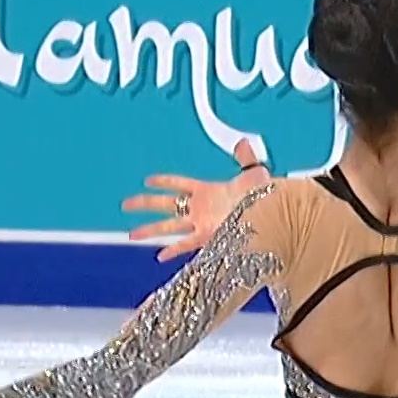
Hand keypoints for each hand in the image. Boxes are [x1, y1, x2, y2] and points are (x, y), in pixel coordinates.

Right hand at [123, 138, 270, 261]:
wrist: (271, 217)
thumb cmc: (264, 197)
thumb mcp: (253, 173)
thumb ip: (246, 158)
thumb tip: (243, 141)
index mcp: (208, 190)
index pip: (180, 183)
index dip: (164, 181)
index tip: (148, 180)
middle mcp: (201, 208)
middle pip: (165, 204)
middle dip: (145, 203)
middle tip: (126, 204)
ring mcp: (202, 224)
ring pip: (169, 226)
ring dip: (150, 229)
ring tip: (131, 234)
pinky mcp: (209, 238)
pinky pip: (186, 244)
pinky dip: (173, 250)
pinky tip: (160, 256)